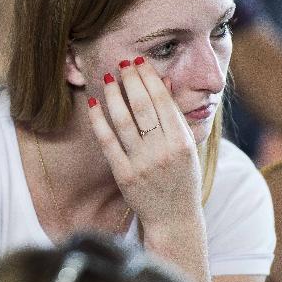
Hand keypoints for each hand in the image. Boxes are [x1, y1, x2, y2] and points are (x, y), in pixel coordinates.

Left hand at [86, 57, 202, 227]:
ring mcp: (142, 163)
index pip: (163, 101)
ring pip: (124, 120)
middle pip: (143, 106)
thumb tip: (165, 82)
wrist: (174, 218)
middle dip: (131, 80)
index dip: (149, 78)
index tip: (139, 62)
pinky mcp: (124, 174)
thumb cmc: (182, 179)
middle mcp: (163, 151)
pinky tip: (94, 103)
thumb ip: (176, 116)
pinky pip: (108, 141)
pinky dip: (99, 120)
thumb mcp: (188, 147)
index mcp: (182, 141)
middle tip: (122, 63)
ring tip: (108, 78)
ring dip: (114, 95)